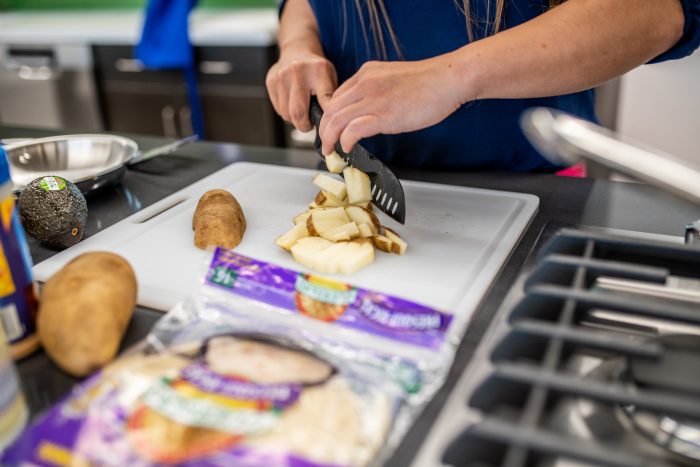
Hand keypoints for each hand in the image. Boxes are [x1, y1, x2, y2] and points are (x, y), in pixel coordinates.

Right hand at [266, 51, 337, 131]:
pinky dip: (286, 112)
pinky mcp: (271, 81)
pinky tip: (291, 103)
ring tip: (301, 112)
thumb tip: (330, 120)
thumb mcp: (330, 77)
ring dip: (294, 119)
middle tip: (309, 125)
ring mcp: (281, 76)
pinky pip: (278, 108)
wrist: (297, 50)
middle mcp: (298, 72)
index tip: (326, 126)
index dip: (326, 117)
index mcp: (318, 70)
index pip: (325, 99)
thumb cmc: (316, 69)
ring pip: (286, 113)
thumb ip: (331, 97)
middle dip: (304, 125)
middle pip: (298, 112)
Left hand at [319, 54, 469, 154]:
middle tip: (325, 143)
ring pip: (336, 119)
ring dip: (329, 138)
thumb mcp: (393, 79)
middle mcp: (365, 83)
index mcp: (366, 74)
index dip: (329, 116)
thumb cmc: (429, 83)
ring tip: (330, 150)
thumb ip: (377, 91)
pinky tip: (346, 148)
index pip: (336, 96)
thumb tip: (371, 110)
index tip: (330, 129)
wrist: (448, 79)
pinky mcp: (383, 114)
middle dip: (324, 129)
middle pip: (331, 109)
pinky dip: (345, 141)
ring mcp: (373, 99)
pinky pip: (353, 130)